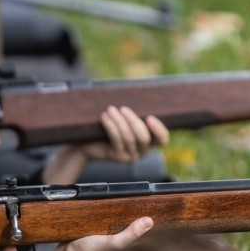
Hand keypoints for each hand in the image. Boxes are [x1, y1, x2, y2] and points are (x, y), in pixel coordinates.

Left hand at [42, 107, 168, 183]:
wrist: (87, 144)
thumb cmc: (107, 129)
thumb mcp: (123, 121)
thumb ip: (131, 114)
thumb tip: (137, 93)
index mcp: (148, 142)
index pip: (162, 140)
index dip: (159, 129)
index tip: (150, 117)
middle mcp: (141, 152)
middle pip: (144, 137)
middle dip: (134, 121)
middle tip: (123, 108)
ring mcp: (129, 156)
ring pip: (129, 138)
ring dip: (120, 121)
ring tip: (110, 109)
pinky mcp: (117, 157)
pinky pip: (116, 140)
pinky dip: (111, 126)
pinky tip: (104, 116)